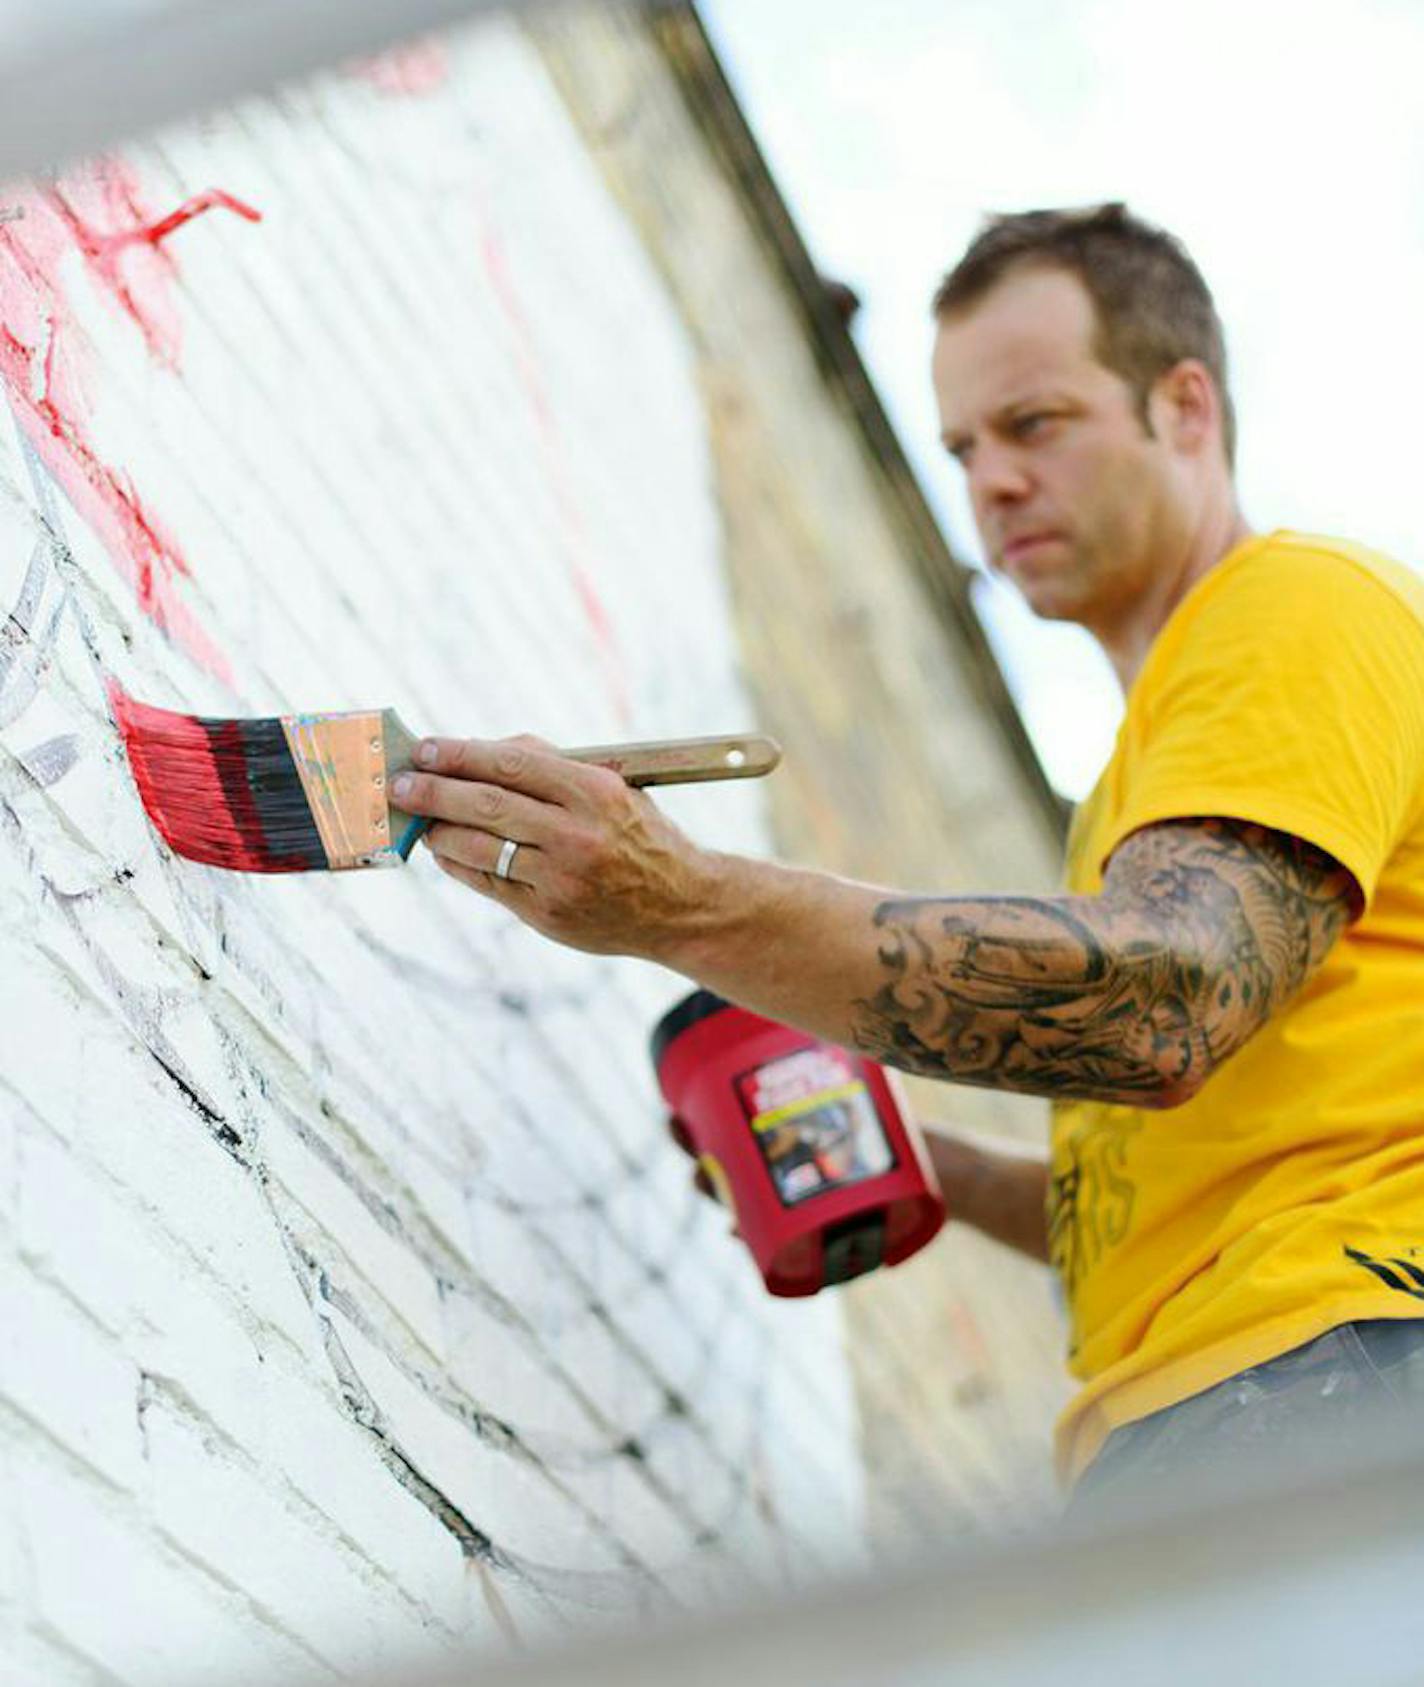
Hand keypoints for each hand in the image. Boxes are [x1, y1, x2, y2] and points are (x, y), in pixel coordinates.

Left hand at [391, 734, 713, 957]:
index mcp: (596, 792)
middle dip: (434, 791)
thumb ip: (553, 765)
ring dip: (438, 830)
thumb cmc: (640, 835)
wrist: (681, 907)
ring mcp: (561, 879)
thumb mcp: (614, 788)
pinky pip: (488, 884)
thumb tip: (482, 748)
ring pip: (479, 847)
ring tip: (416, 818)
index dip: (460, 753)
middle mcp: (578, 835)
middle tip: (399, 783)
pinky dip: (458, 864)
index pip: (511, 763)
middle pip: (486, 804)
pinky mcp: (549, 915)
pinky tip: (444, 851)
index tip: (425, 748)